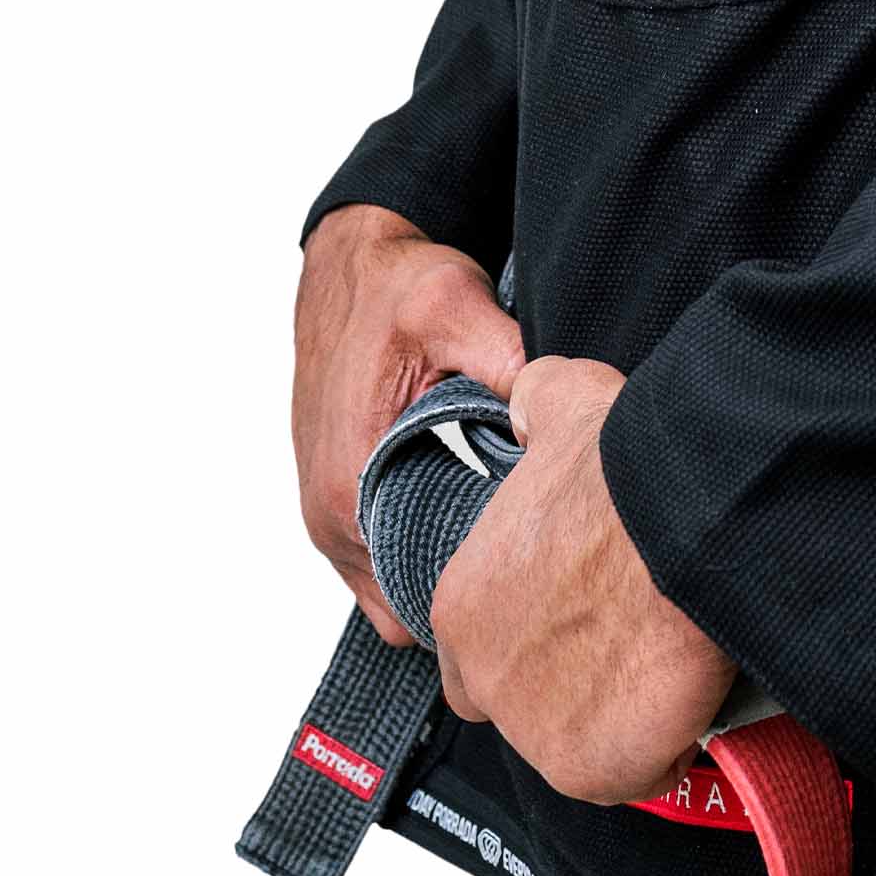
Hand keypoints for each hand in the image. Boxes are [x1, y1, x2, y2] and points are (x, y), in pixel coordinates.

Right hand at [290, 203, 524, 644]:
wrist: (348, 269)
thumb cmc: (392, 288)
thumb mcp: (452, 305)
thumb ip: (500, 355)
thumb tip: (549, 406)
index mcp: (349, 483)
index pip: (415, 595)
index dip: (477, 596)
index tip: (529, 574)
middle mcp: (328, 513)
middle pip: (404, 606)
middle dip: (464, 596)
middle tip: (530, 561)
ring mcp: (327, 513)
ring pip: (390, 589)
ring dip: (439, 575)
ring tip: (506, 544)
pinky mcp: (337, 502)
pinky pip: (381, 561)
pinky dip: (420, 552)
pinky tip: (470, 520)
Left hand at [431, 357, 735, 803]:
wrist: (679, 524)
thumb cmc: (622, 468)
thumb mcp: (559, 401)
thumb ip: (533, 406)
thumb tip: (532, 400)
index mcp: (461, 604)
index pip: (472, 655)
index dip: (525, 643)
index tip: (573, 625)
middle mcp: (485, 677)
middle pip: (523, 708)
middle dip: (568, 690)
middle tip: (625, 648)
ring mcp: (536, 731)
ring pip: (576, 745)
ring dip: (616, 721)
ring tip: (663, 669)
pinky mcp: (595, 769)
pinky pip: (633, 773)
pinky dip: (664, 748)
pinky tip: (687, 698)